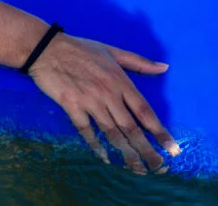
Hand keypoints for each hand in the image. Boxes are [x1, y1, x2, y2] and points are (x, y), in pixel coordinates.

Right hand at [28, 33, 179, 172]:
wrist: (46, 48)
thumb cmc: (80, 48)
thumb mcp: (112, 51)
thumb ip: (139, 62)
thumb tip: (165, 67)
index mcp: (120, 81)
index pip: (144, 111)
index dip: (159, 132)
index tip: (171, 149)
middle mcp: (108, 94)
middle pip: (131, 128)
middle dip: (146, 150)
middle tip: (157, 168)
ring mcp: (90, 101)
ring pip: (112, 133)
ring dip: (125, 153)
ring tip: (136, 169)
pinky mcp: (72, 106)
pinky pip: (86, 131)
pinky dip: (96, 145)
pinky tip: (104, 157)